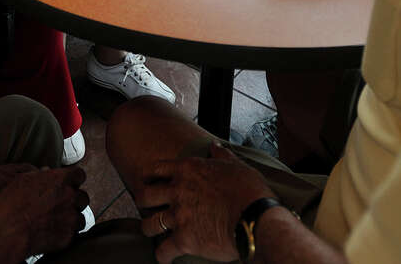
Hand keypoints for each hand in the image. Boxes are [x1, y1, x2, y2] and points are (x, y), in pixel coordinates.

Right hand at [0, 167, 89, 259]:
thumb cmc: (12, 204)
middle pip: (82, 197)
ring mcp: (71, 216)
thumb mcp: (23, 180)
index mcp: (61, 179)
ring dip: (72, 218)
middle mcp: (70, 196)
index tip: (69, 185)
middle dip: (74, 201)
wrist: (9, 230)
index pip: (79, 175)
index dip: (74, 180)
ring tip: (58, 221)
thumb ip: (40, 175)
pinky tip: (55, 232)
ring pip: (81, 217)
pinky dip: (67, 233)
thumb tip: (46, 172)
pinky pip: (74, 233)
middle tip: (62, 205)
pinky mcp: (68, 235)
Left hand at [137, 143, 272, 263]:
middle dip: (143, 202)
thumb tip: (214, 147)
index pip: (155, 169)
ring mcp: (179, 216)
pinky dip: (162, 255)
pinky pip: (163, 250)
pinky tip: (165, 257)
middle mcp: (178, 191)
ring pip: (148, 224)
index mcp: (188, 169)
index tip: (150, 182)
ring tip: (153, 231)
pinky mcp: (184, 240)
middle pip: (144, 196)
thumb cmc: (250, 191)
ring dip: (149, 228)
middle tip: (147, 206)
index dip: (149, 176)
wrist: (257, 219)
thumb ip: (221, 156)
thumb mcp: (236, 166)